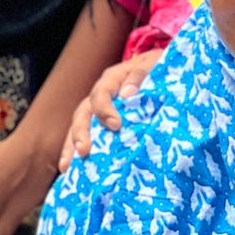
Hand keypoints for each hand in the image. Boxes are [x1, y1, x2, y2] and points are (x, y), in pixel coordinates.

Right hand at [58, 48, 159, 170]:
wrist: (167, 72)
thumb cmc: (160, 67)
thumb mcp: (154, 64)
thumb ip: (141, 74)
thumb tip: (127, 94)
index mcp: (113, 79)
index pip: (101, 93)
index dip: (105, 109)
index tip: (116, 125)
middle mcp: (101, 94)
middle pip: (83, 113)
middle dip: (81, 132)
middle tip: (84, 150)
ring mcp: (99, 110)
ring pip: (78, 127)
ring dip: (71, 146)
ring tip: (67, 166)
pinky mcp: (102, 125)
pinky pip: (85, 138)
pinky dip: (76, 152)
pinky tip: (70, 169)